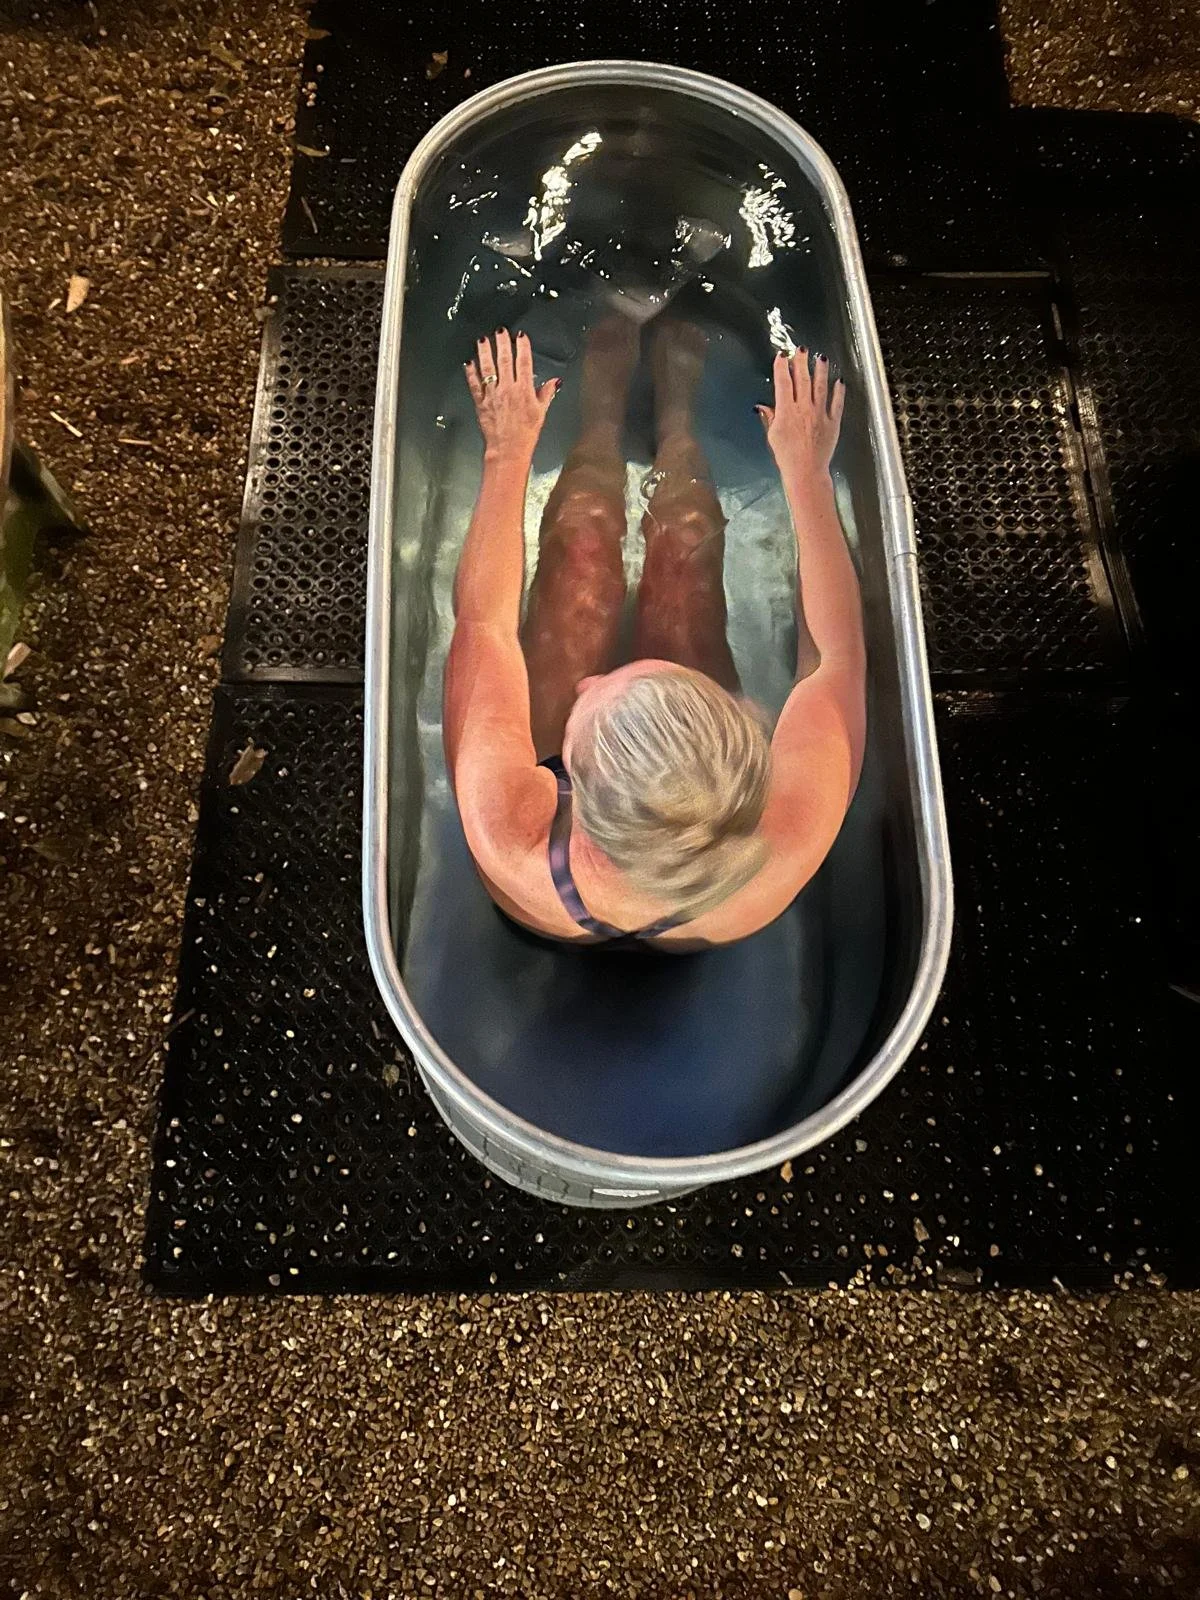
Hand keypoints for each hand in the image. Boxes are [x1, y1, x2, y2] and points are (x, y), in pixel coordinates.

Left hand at [465, 329, 557, 461]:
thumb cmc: (526, 434)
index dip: (522, 347)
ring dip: (485, 352)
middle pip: (505, 361)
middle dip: (503, 343)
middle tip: (500, 330)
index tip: (521, 336)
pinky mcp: (481, 403)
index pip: (524, 363)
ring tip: (483, 339)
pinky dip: (471, 373)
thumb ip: (546, 393)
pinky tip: (469, 362)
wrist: (508, 450)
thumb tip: (555, 381)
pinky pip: (475, 384)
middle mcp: (508, 389)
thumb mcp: (541, 413)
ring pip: (488, 368)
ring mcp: (493, 395)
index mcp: (524, 391)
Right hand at [757, 350, 844, 478]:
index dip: (782, 368)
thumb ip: (770, 418)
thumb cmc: (786, 456)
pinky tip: (839, 381)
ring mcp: (820, 414)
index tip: (781, 356)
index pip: (783, 383)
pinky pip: (837, 403)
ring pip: (821, 387)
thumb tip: (763, 406)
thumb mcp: (773, 436)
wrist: (806, 472)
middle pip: (802, 380)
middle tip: (801, 349)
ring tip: (821, 358)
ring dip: (821, 371)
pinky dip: (838, 391)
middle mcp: (804, 409)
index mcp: (787, 412)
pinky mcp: (833, 422)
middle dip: (801, 362)